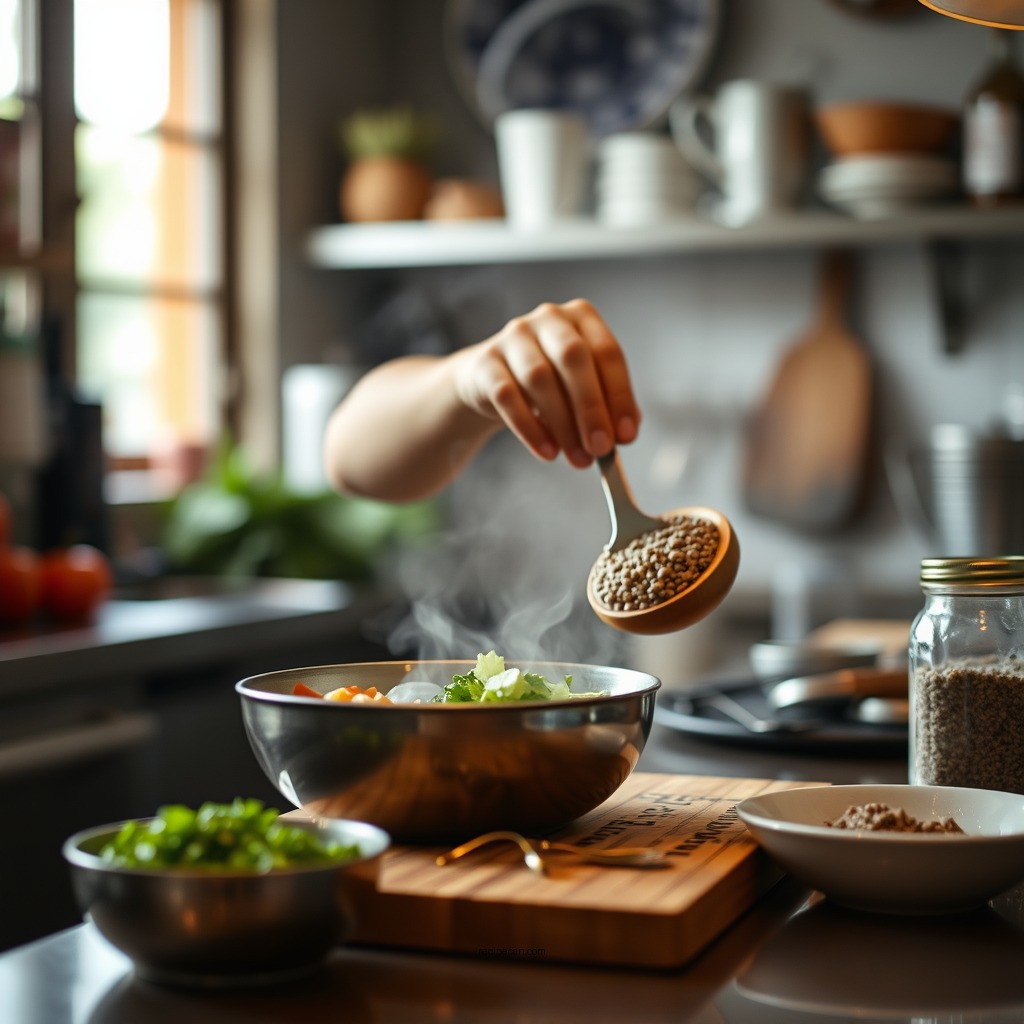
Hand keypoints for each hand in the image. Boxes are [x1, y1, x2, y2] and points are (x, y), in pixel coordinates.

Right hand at [453, 299, 640, 467]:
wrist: (492, 381)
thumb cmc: (549, 383)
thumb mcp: (582, 387)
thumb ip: (607, 405)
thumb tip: (625, 433)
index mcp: (581, 317)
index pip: (607, 352)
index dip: (620, 395)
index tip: (626, 435)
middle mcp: (548, 319)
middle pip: (573, 358)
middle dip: (591, 408)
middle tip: (601, 448)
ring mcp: (513, 337)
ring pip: (540, 378)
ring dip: (563, 424)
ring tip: (577, 458)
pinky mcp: (486, 362)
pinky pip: (508, 397)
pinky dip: (530, 429)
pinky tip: (547, 451)